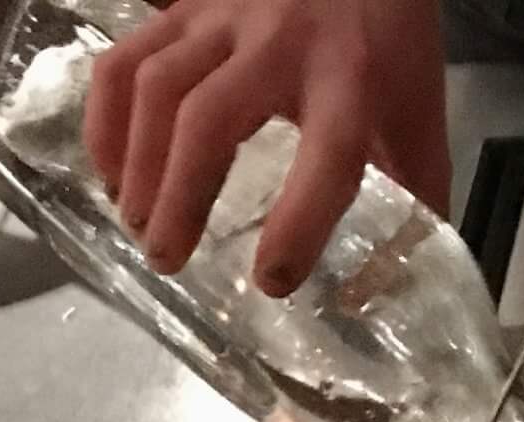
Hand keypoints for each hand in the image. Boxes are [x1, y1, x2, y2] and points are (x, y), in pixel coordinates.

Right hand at [84, 0, 449, 297]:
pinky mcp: (186, 4)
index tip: (270, 280)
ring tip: (137, 222)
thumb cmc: (389, 46)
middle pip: (208, 120)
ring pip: (158, 87)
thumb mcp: (417, 119)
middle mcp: (284, 44)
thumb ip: (413, 199)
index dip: (298, 224)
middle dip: (180, 199)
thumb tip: (384, 290)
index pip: (328, 157)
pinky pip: (126, 57)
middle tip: (166, 259)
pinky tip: (112, 170)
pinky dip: (106, 120)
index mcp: (354, 81)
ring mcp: (225, 16)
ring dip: (138, 164)